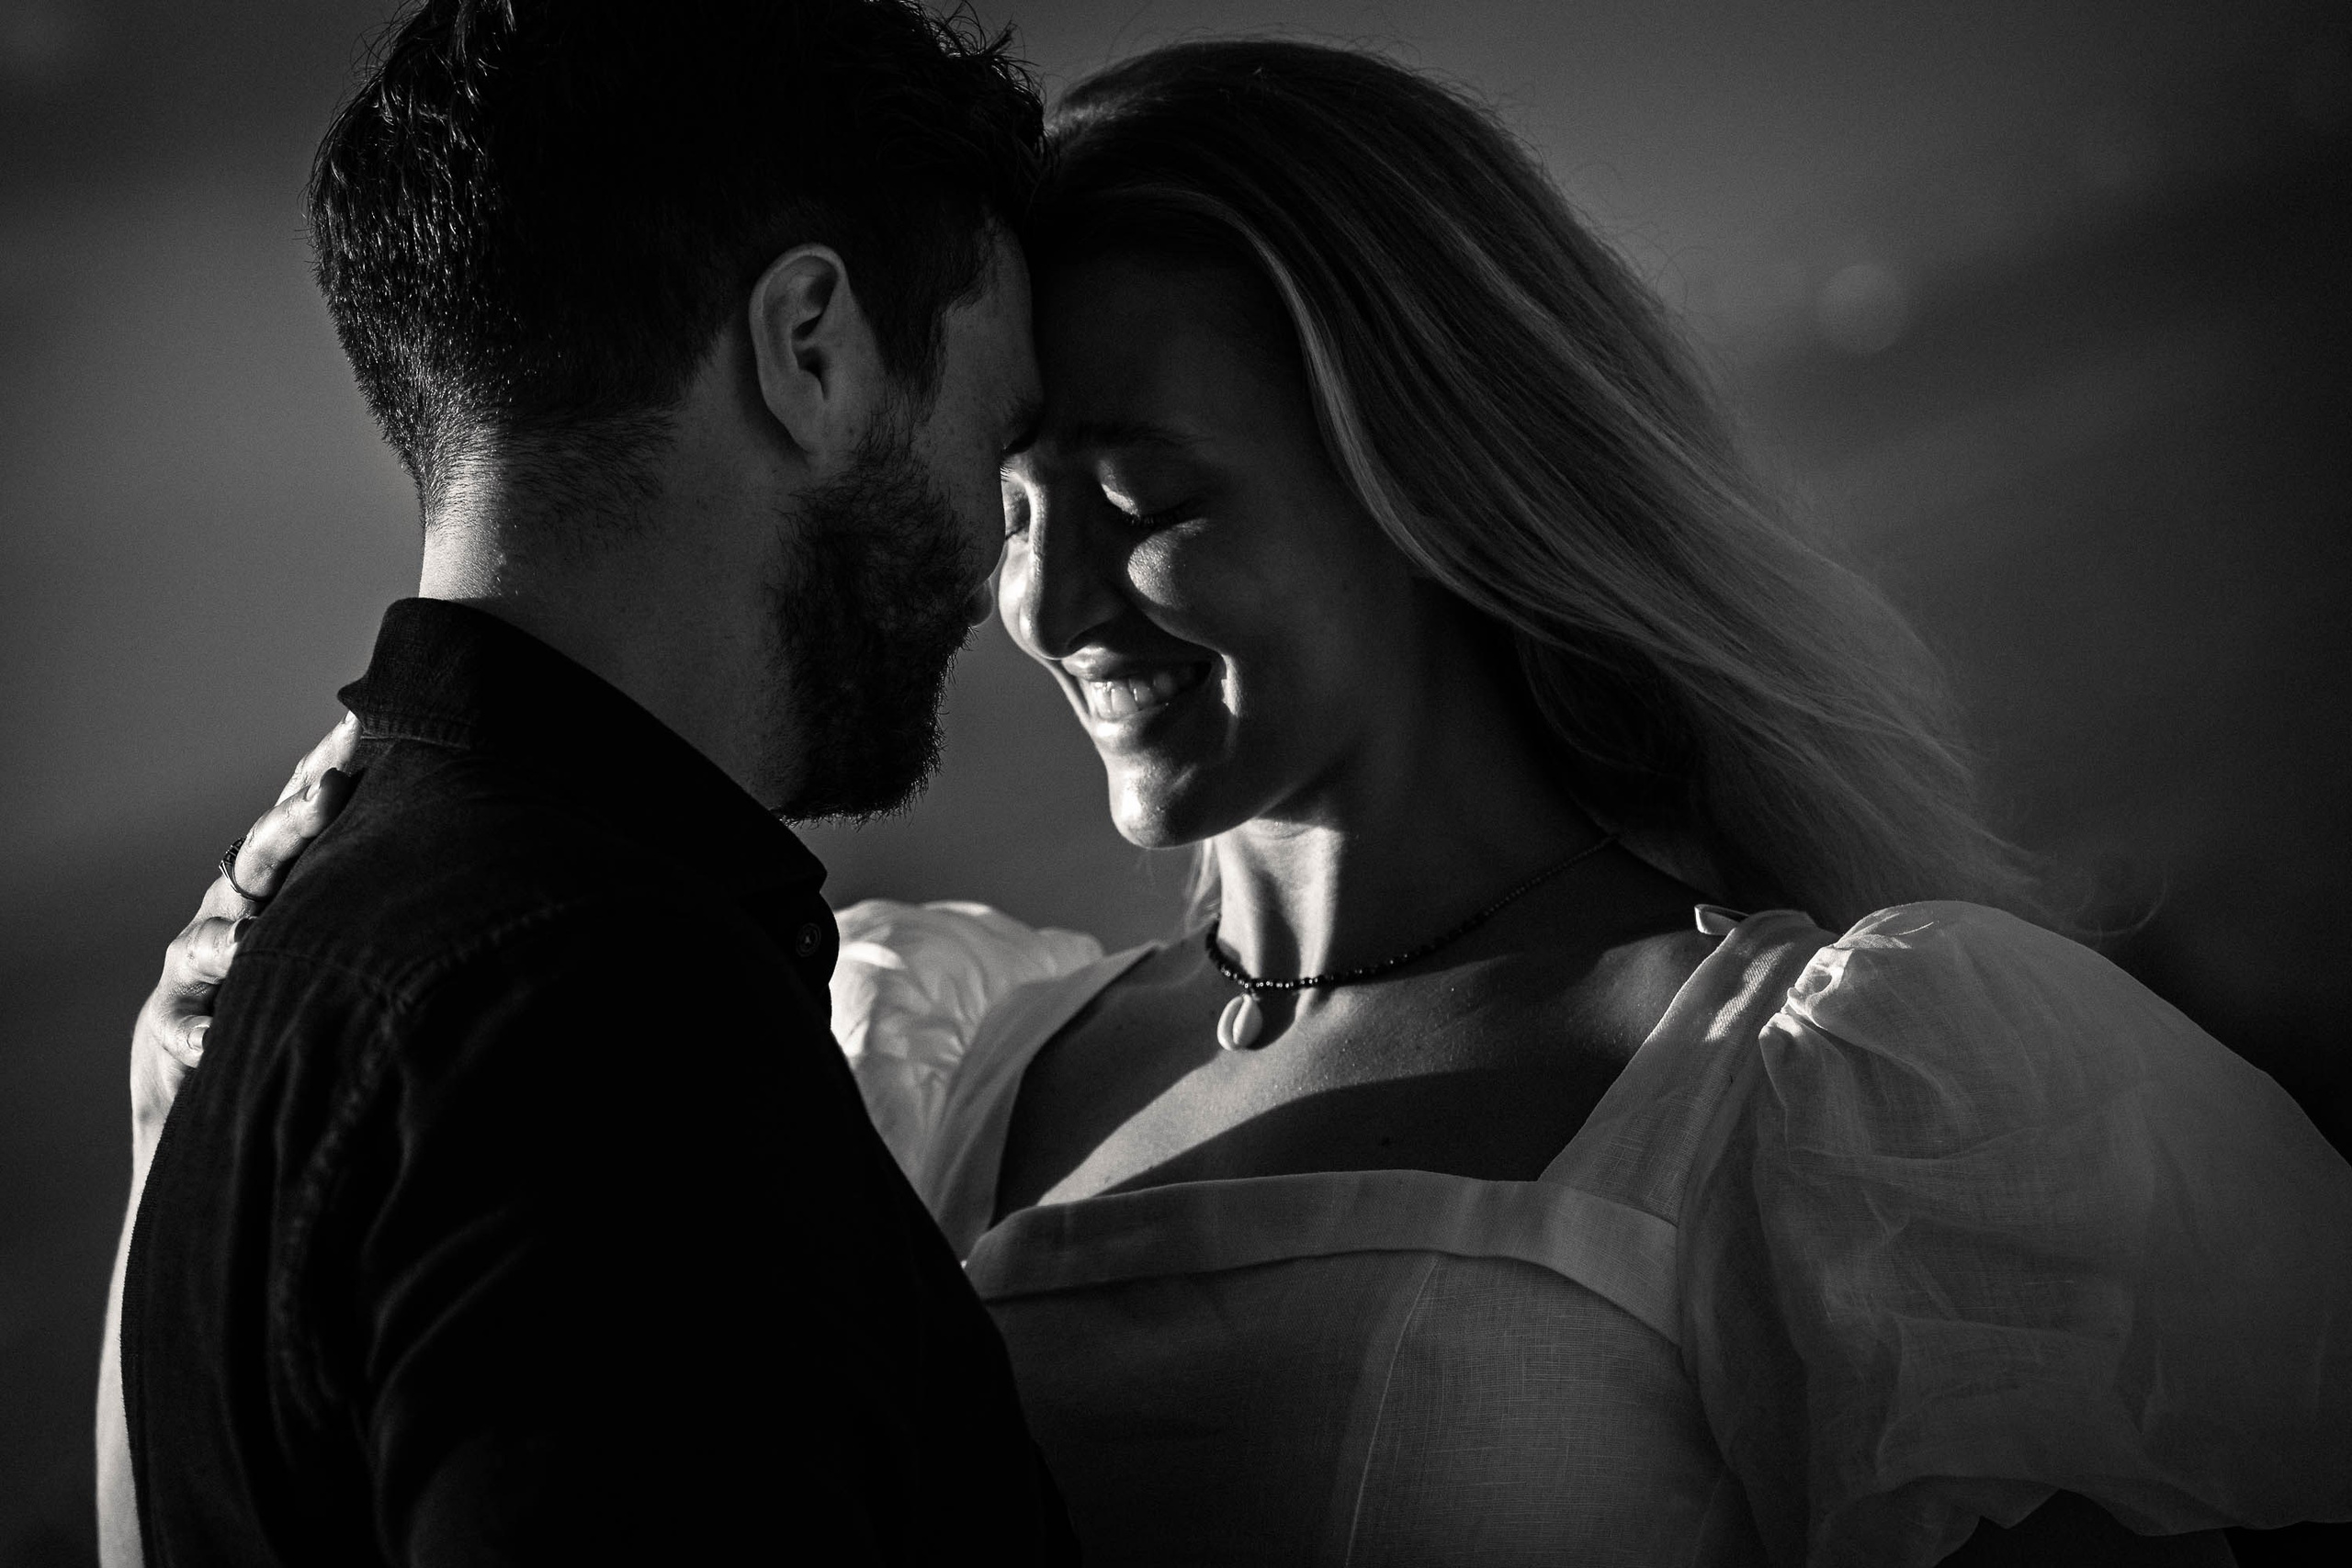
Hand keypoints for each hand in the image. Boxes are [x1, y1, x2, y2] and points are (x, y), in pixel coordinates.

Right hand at [130, 714, 359, 1146]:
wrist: (202, 1056)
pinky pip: (182, 1026)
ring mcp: (199, 963)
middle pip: (262, 855)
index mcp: (283, 875)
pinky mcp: (175, 1023)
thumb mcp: (336, 922)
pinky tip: (211, 1042)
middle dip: (294, 821)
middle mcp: (237, 905)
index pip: (303, 811)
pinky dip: (197, 1033)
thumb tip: (483, 837)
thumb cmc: (297, 980)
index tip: (361, 722)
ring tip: (250, 941)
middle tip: (331, 789)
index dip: (328, 765)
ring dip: (228, 938)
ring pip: (207, 939)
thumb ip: (384, 879)